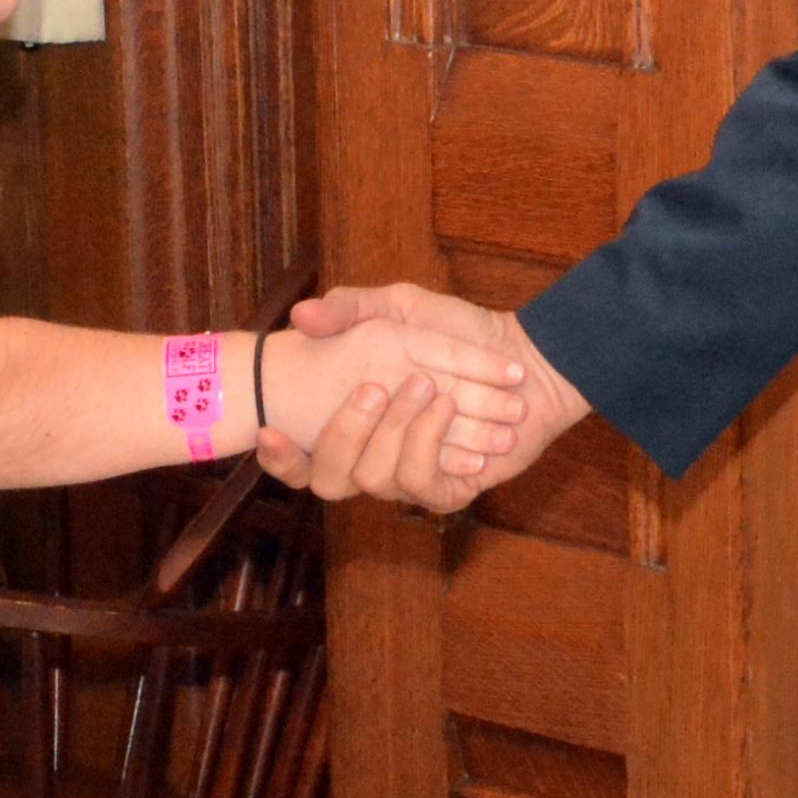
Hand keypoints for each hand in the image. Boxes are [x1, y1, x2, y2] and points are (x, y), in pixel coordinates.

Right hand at [292, 281, 589, 513]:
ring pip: (373, 480)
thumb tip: (299, 316)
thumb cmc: (461, 331)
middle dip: (347, 432)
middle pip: (329, 477)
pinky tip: (451, 414)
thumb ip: (348, 308)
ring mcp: (408, 477)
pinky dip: (433, 446)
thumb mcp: (400, 307)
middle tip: (375, 389)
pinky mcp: (447, 490)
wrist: (524, 360)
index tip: (273, 431)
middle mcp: (372, 457)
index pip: (296, 461)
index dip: (279, 458)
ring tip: (434, 392)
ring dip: (398, 432)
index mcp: (351, 422)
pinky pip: (420, 486)